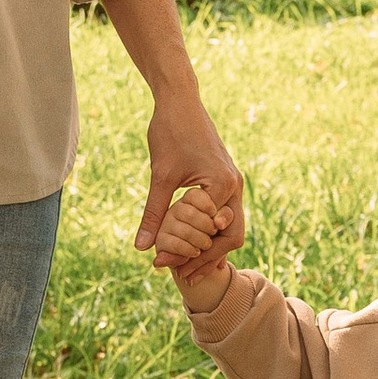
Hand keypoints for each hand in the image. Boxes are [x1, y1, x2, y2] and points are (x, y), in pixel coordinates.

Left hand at [133, 91, 243, 260]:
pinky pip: (224, 214)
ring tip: (186, 266)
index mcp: (223, 185)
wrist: (180, 102)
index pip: (212, 233)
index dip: (190, 253)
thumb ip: (154, 214)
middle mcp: (235, 186)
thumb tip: (142, 248)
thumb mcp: (159, 176)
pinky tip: (190, 243)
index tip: (163, 265)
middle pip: (231, 236)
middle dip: (207, 257)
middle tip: (182, 276)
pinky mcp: (225, 180)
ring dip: (210, 246)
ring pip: (230, 227)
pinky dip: (210, 232)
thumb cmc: (170, 132)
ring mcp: (233, 183)